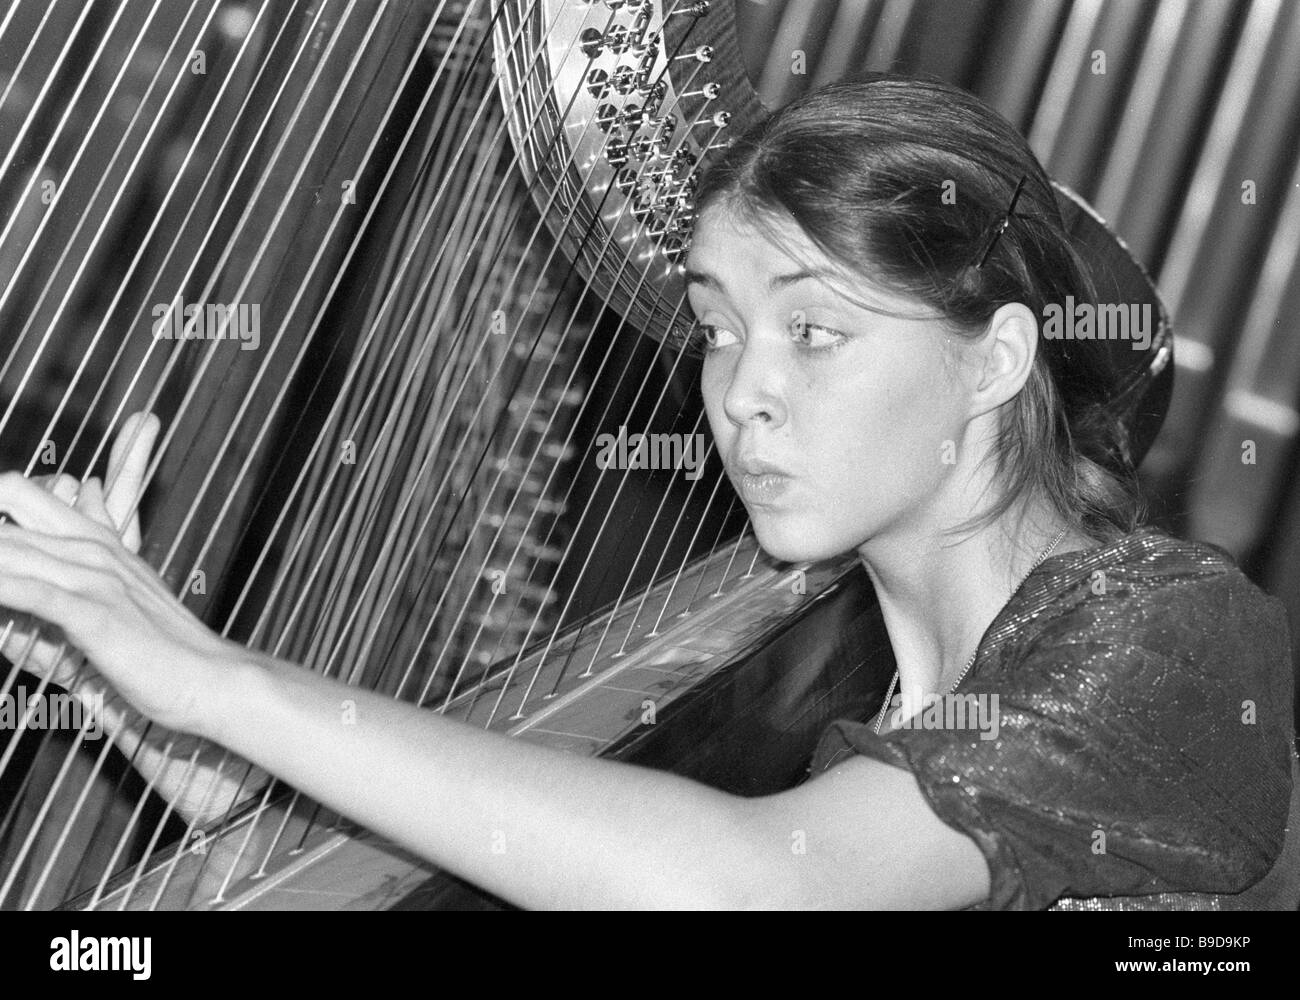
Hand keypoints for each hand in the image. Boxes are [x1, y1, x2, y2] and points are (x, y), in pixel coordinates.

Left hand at [0, 412, 234, 734]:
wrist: (211, 678)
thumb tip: (89, 487)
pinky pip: (31, 594)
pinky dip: (4, 589)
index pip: (18, 490)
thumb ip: (100, 536)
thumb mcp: (126, 581)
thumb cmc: (164, 643)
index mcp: (95, 538)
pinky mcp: (96, 615)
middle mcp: (91, 548)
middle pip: (8, 507)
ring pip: (10, 549)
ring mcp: (95, 579)